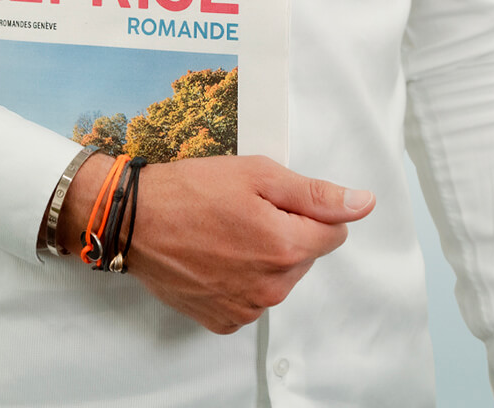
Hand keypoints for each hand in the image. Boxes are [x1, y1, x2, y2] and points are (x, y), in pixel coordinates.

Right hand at [53, 154, 373, 333]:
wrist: (130, 220)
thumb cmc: (190, 191)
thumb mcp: (259, 175)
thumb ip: (316, 194)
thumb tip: (364, 204)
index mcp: (286, 248)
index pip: (334, 234)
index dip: (308, 213)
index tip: (275, 203)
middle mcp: (271, 287)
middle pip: (306, 258)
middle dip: (286, 235)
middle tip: (244, 215)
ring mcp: (246, 308)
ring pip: (280, 280)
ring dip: (264, 260)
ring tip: (225, 236)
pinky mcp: (223, 319)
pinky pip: (252, 299)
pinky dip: (241, 282)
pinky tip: (215, 260)